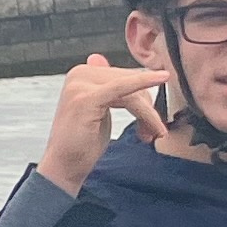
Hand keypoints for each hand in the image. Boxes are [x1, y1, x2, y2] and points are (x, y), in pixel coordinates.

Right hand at [36, 56, 180, 193]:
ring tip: (151, 134)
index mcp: (81, 74)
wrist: (64, 167)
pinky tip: (162, 78)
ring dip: (148, 113)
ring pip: (131, 91)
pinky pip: (123, 88)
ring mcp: (80, 85)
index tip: (150, 121)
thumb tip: (99, 59)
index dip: (143, 96)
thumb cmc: (81, 144)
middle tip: (153, 132)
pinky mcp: (87, 98)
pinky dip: (143, 83)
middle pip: (130, 80)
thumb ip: (104, 87)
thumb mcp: (98, 110)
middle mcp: (79, 75)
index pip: (125, 76)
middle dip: (147, 107)